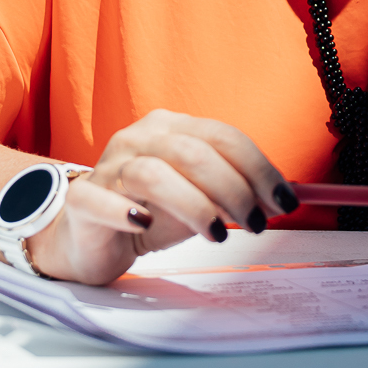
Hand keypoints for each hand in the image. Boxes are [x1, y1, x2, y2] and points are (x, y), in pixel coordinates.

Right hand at [28, 111, 297, 285]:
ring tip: (216, 235)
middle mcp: (139, 139)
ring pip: (153, 173)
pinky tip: (147, 226)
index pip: (222, 136)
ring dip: (194, 204)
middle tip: (256, 224)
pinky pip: (100, 199)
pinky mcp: (82, 200)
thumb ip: (235, 195)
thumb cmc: (148, 214)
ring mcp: (107, 166)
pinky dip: (126, 211)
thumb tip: (281, 200)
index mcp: (171, 129)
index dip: (259, 168)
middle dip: (234, 189)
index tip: (285, 201)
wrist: (89, 239)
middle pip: (193, 152)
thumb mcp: (200, 202)